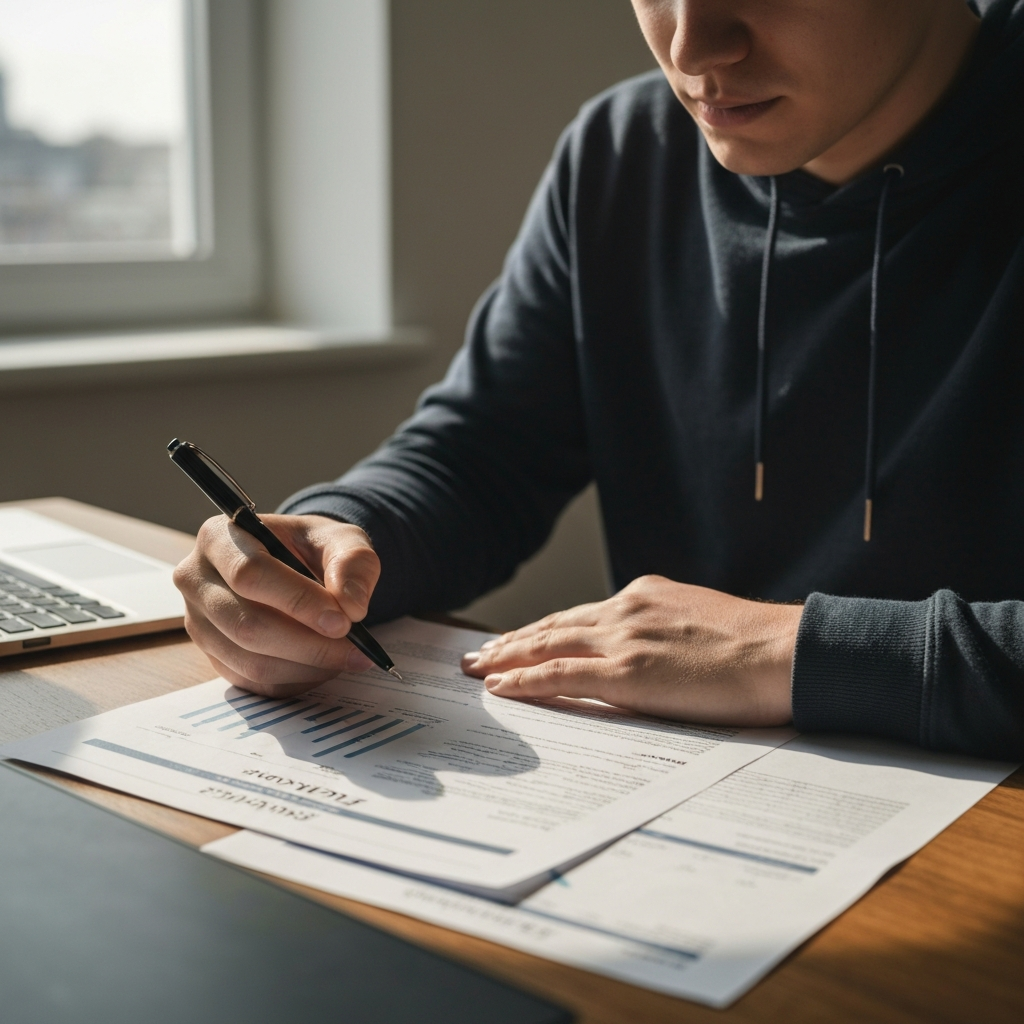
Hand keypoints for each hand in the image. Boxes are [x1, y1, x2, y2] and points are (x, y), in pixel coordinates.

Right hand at [173, 514, 379, 696]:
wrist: (297, 565)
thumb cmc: (312, 548)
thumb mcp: (341, 539)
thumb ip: (352, 563)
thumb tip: (351, 606)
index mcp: (219, 537)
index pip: (249, 574)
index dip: (298, 601)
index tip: (343, 621)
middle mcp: (196, 580)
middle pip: (247, 625)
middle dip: (308, 644)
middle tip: (355, 649)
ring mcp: (199, 623)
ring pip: (251, 661)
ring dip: (307, 666)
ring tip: (347, 656)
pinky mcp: (213, 656)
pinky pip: (255, 682)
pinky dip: (297, 679)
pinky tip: (326, 665)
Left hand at [461, 576, 800, 726]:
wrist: (786, 652)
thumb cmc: (758, 647)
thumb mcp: (702, 623)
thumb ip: (666, 632)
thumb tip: (651, 653)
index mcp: (646, 595)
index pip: (579, 615)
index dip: (543, 630)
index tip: (517, 640)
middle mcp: (627, 609)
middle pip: (553, 625)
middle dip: (512, 641)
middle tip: (479, 653)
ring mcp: (623, 638)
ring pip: (546, 645)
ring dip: (505, 658)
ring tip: (477, 668)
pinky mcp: (626, 672)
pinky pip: (559, 675)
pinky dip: (525, 680)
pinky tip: (501, 687)